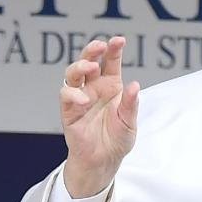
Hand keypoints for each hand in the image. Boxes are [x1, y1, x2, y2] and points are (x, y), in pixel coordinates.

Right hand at [60, 36, 139, 197]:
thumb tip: (135, 85)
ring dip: (80, 67)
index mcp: (110, 86)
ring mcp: (80, 97)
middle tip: (100, 46)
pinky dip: (73, 94)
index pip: (110, 63)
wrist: (104, 160)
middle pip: (88, 62)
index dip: (113, 50)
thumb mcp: (129, 122)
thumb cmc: (117, 139)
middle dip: (92, 51)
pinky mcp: (68, 110)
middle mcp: (93, 88)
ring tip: (91, 67)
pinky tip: (84, 99)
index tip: (119, 40)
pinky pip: (66, 95)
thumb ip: (131, 104)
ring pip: (73, 74)